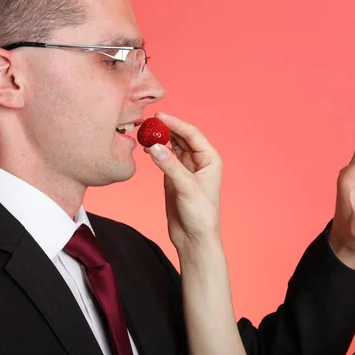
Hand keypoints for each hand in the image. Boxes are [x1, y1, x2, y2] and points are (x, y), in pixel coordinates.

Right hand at [146, 112, 222, 250]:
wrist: (194, 238)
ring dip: (159, 139)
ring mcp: (186, 168)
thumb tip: (154, 146)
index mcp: (210, 159)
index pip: (191, 134)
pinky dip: (156, 151)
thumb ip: (170, 166)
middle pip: (181, 137)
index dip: (175, 123)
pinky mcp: (174, 177)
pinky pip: (164, 158)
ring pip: (172, 146)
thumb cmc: (200, 215)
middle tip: (147, 122)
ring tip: (144, 133)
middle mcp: (199, 161)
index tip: (159, 116)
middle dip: (165, 129)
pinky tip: (147, 147)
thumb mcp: (186, 188)